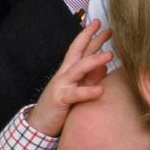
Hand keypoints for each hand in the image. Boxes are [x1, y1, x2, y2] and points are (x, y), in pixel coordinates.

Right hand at [28, 20, 112, 135]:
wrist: (39, 124)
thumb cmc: (60, 106)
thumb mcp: (77, 90)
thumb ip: (89, 78)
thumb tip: (105, 67)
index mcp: (69, 70)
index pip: (81, 49)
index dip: (91, 36)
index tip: (103, 25)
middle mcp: (65, 74)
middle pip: (79, 51)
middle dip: (92, 39)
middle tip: (108, 29)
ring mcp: (61, 85)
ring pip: (79, 69)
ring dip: (94, 60)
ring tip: (110, 54)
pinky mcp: (60, 99)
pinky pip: (76, 94)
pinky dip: (88, 92)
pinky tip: (100, 90)